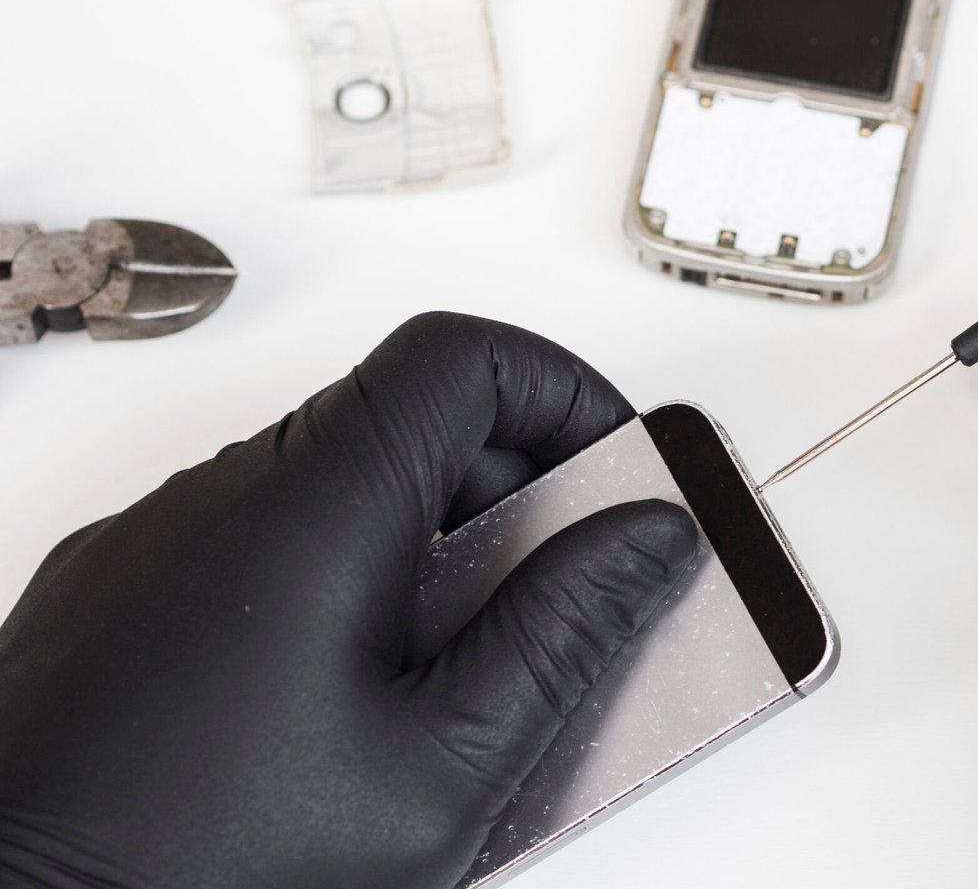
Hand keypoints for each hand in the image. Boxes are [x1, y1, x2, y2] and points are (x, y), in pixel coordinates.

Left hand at [0, 313, 697, 888]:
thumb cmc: (202, 874)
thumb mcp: (440, 770)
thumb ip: (561, 636)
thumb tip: (648, 537)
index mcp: (317, 506)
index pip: (464, 358)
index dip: (564, 391)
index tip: (614, 470)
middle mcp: (222, 494)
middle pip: (409, 420)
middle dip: (513, 488)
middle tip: (563, 592)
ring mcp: (155, 540)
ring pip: (335, 484)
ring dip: (426, 542)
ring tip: (461, 669)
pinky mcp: (113, 594)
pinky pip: (261, 541)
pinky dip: (340, 580)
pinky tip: (351, 698)